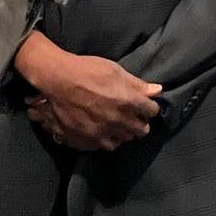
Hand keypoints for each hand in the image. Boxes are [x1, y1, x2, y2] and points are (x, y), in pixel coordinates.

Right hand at [15, 33, 159, 153]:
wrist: (57, 79)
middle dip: (139, 122)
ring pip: (124, 139)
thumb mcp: (114, 70)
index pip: (151, 111)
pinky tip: (105, 131)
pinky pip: (105, 146)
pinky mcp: (88, 139)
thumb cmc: (87, 70)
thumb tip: (157, 91)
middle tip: (132, 116)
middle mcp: (119, 120)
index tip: (144, 105)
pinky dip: (108, 140)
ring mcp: (103, 132)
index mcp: (129, 101)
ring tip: (118, 125)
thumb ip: (137, 84)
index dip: (148, 107)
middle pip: (141, 130)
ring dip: (125, 132)